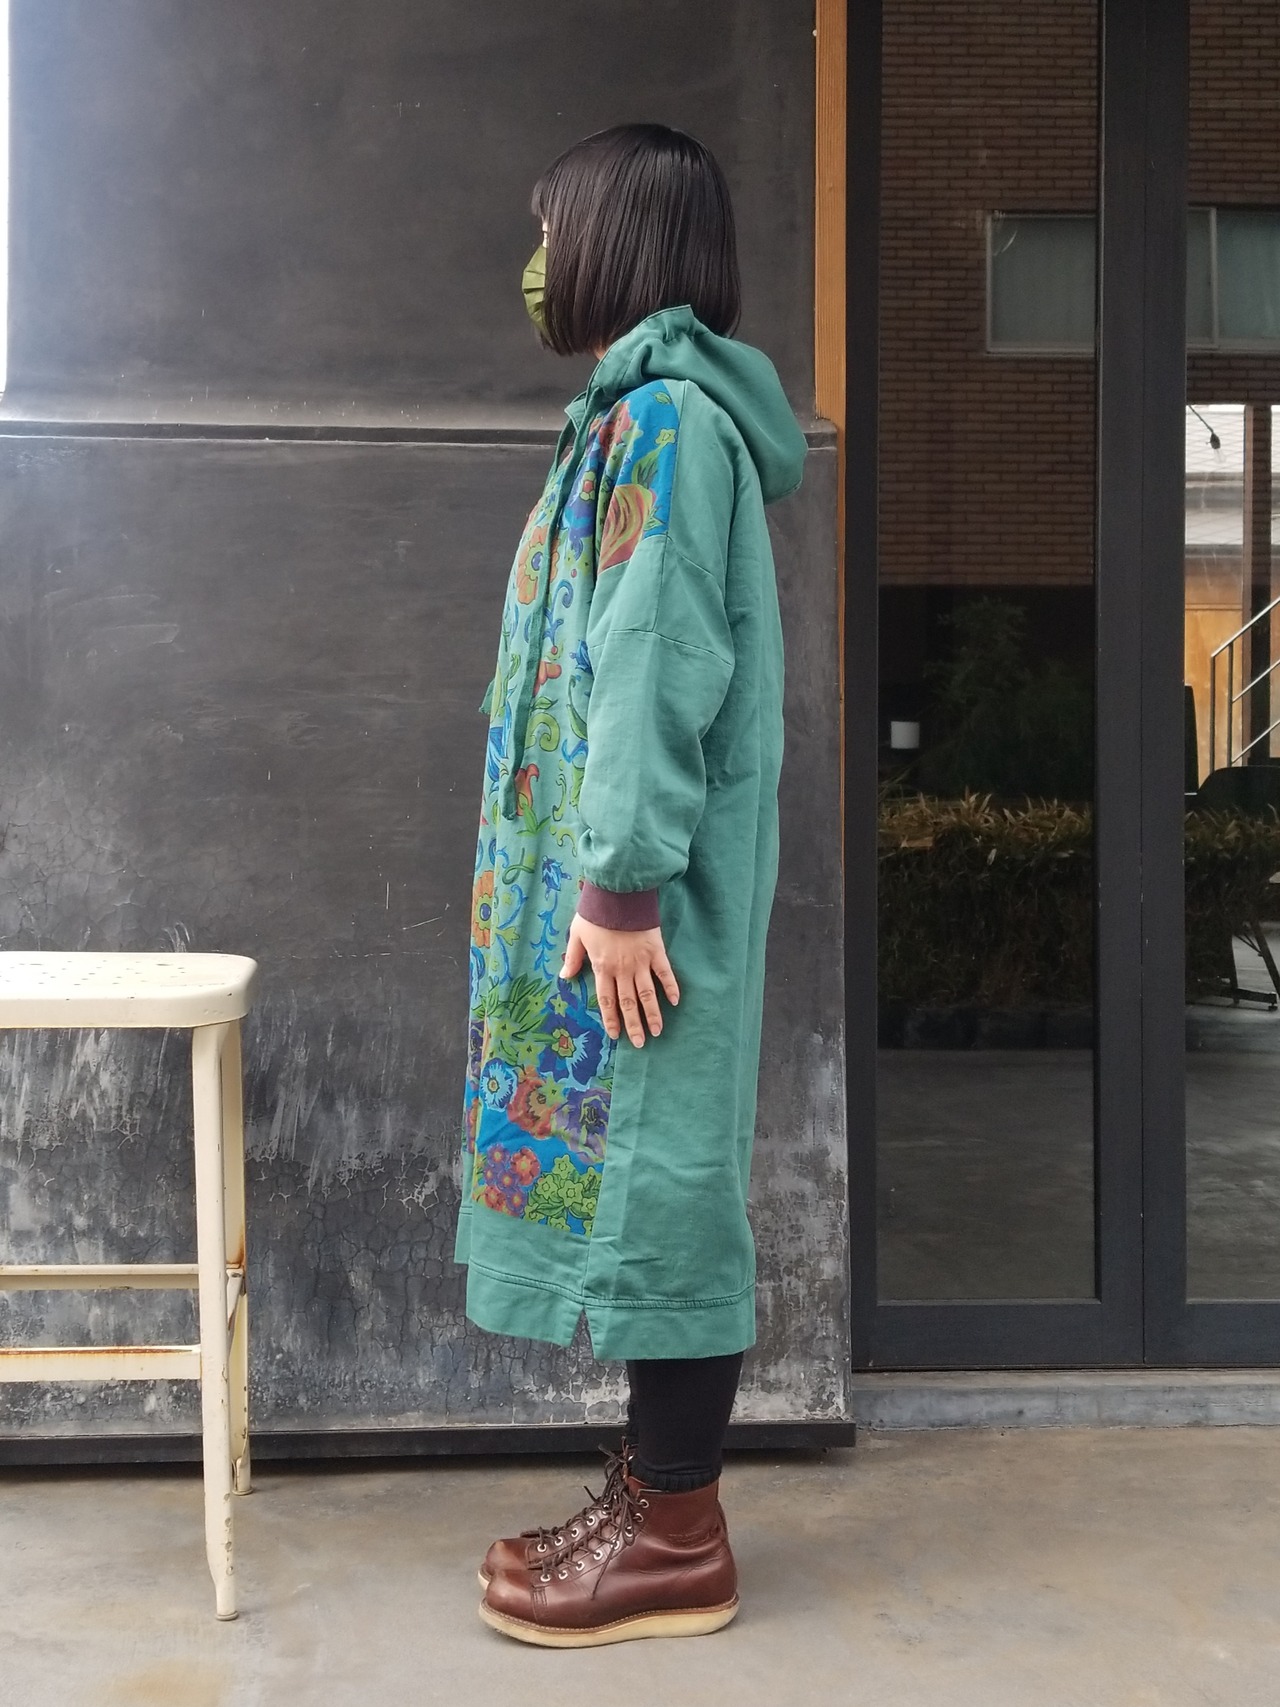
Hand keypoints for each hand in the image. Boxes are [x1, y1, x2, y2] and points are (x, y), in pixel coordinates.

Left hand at [560, 915, 679, 1046]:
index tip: (615, 1035)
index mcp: (602, 967)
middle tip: (640, 1043)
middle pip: (628, 1003)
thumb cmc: (595, 913)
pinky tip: (676, 1001)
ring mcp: (641, 962)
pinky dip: (671, 987)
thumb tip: (564, 976)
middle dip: (634, 1025)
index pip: (606, 1000)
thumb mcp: (577, 935)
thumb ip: (572, 958)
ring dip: (653, 1014)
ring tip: (657, 1031)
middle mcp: (622, 970)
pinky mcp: (656, 951)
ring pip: (647, 994)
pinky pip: (665, 973)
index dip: (611, 1019)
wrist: (618, 894)